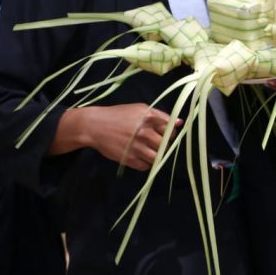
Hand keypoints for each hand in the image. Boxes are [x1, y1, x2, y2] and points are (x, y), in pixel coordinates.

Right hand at [53, 104, 180, 170]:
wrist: (95, 126)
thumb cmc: (119, 115)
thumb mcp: (139, 109)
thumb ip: (160, 116)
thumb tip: (180, 123)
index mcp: (149, 118)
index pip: (171, 129)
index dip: (171, 133)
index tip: (166, 134)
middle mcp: (145, 132)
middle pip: (166, 144)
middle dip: (165, 144)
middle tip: (158, 143)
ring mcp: (137, 147)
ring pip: (158, 157)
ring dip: (157, 155)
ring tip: (149, 150)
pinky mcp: (129, 159)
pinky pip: (146, 166)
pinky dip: (146, 163)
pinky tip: (141, 156)